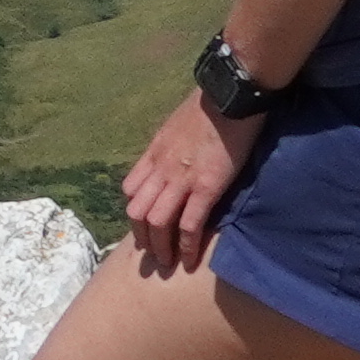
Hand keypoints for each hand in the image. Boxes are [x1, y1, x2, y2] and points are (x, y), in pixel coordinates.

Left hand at [121, 90, 273, 276]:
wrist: (230, 96)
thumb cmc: (209, 106)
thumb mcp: (176, 126)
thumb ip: (170, 147)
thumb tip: (173, 158)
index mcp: (154, 153)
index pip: (130, 190)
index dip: (134, 212)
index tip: (143, 226)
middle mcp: (161, 169)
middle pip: (137, 212)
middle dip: (141, 237)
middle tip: (151, 255)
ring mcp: (181, 179)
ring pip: (157, 222)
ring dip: (160, 247)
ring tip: (167, 263)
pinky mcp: (206, 187)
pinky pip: (189, 224)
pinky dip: (186, 246)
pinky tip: (189, 260)